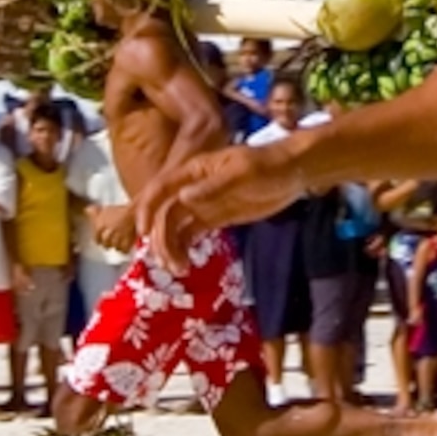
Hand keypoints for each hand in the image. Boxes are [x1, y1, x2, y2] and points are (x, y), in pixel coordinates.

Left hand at [86, 202, 137, 253]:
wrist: (136, 211)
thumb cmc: (120, 210)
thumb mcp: (106, 209)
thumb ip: (94, 211)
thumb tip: (86, 210)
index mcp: (100, 225)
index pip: (96, 237)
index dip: (99, 239)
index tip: (100, 241)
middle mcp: (108, 233)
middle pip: (105, 244)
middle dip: (108, 243)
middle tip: (111, 242)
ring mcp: (118, 238)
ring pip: (114, 247)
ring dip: (116, 246)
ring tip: (118, 244)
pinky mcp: (128, 242)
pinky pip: (124, 250)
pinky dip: (124, 249)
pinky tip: (125, 247)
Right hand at [140, 144, 301, 267]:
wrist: (292, 173)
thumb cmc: (268, 166)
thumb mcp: (242, 172)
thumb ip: (213, 186)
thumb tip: (183, 198)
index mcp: (194, 170)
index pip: (161, 187)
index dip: (147, 208)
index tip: (144, 233)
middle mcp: (192, 187)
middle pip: (164, 214)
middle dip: (161, 239)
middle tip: (171, 264)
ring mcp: (203, 204)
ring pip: (174, 227)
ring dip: (170, 248)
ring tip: (179, 269)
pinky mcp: (214, 218)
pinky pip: (190, 234)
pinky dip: (183, 249)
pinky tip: (185, 265)